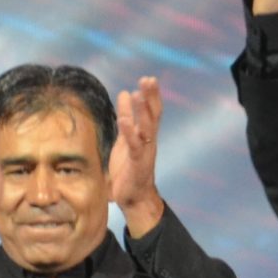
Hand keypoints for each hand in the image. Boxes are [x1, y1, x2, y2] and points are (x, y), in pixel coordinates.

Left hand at [108, 75, 164, 236]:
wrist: (134, 197)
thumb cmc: (129, 169)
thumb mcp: (125, 140)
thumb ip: (126, 121)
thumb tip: (124, 95)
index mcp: (147, 136)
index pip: (152, 112)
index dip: (152, 96)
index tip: (148, 79)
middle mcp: (149, 141)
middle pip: (153, 115)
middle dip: (151, 97)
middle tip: (148, 79)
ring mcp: (144, 152)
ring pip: (146, 128)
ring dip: (141, 111)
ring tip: (136, 93)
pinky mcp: (137, 163)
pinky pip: (134, 145)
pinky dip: (129, 132)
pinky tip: (124, 120)